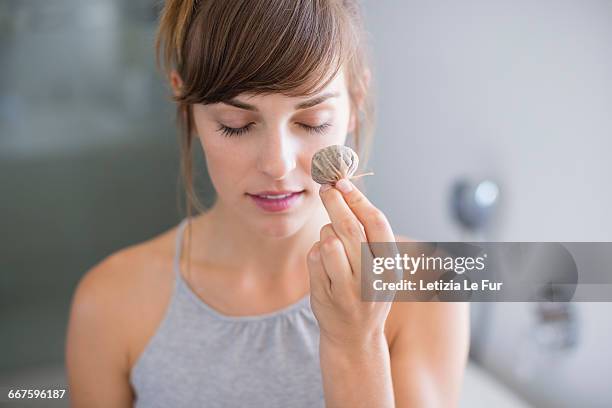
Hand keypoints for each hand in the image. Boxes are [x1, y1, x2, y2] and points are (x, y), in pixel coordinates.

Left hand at [307, 178, 396, 348]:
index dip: (358, 198)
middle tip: (325, 188)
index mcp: (392, 267)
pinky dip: (316, 251)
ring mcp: (348, 289)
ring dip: (326, 231)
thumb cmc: (367, 292)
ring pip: (329, 241)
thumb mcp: (381, 268)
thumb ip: (371, 236)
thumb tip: (349, 191)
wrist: (354, 339)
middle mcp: (373, 278)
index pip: (377, 223)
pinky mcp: (325, 296)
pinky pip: (314, 258)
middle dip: (335, 202)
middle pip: (349, 228)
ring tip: (331, 239)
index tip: (343, 182)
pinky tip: (323, 260)